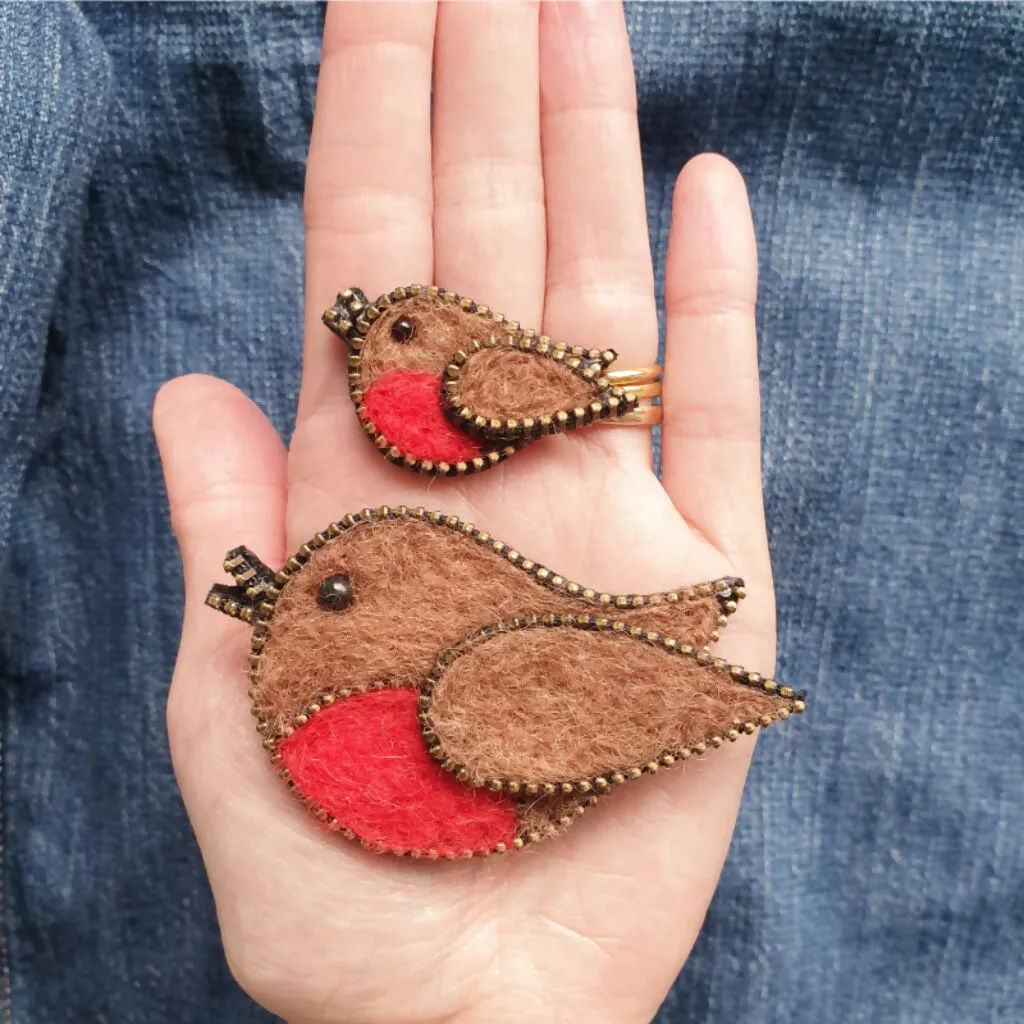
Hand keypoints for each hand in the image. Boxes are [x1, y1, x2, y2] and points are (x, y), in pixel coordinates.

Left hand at [154, 4, 771, 1021]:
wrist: (467, 1003)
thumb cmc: (337, 884)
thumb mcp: (234, 708)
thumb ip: (220, 538)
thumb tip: (185, 386)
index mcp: (359, 488)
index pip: (362, 255)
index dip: (370, 114)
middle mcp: (480, 470)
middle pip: (479, 235)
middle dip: (480, 81)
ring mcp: (596, 509)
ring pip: (595, 291)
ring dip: (588, 149)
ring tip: (581, 12)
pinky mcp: (697, 580)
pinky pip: (712, 410)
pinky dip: (712, 303)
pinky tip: (707, 194)